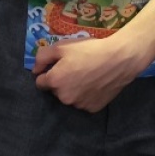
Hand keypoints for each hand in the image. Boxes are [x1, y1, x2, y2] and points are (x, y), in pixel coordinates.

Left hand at [33, 33, 149, 112]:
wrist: (119, 59)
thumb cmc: (89, 50)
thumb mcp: (62, 46)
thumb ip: (42, 57)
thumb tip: (35, 70)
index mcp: (55, 82)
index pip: (40, 82)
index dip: (47, 73)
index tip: (58, 66)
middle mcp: (64, 98)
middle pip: (55, 91)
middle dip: (60, 81)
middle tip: (75, 68)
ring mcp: (79, 105)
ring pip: (70, 97)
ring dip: (73, 89)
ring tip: (86, 75)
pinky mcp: (93, 108)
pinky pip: (83, 102)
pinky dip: (86, 95)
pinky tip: (95, 84)